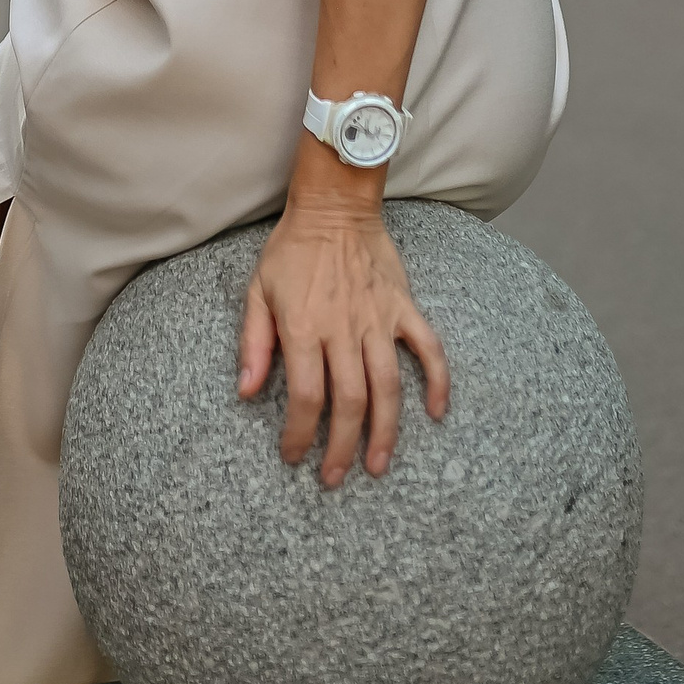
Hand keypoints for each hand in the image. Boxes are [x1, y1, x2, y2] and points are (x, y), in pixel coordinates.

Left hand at [237, 193, 448, 486]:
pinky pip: (428, 349)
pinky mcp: (403, 308)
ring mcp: (378, 319)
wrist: (335, 206)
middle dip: (342, 447)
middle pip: (349, 402)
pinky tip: (436, 412)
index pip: (306, 396)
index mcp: (304, 327)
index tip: (294, 456)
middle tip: (334, 477)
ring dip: (385, 432)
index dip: (300, 434)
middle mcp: (343, 329)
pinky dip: (437, 382)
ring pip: (388, 387)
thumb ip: (253, 342)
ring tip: (377, 465)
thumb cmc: (292, 250)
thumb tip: (247, 391)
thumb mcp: (257, 291)